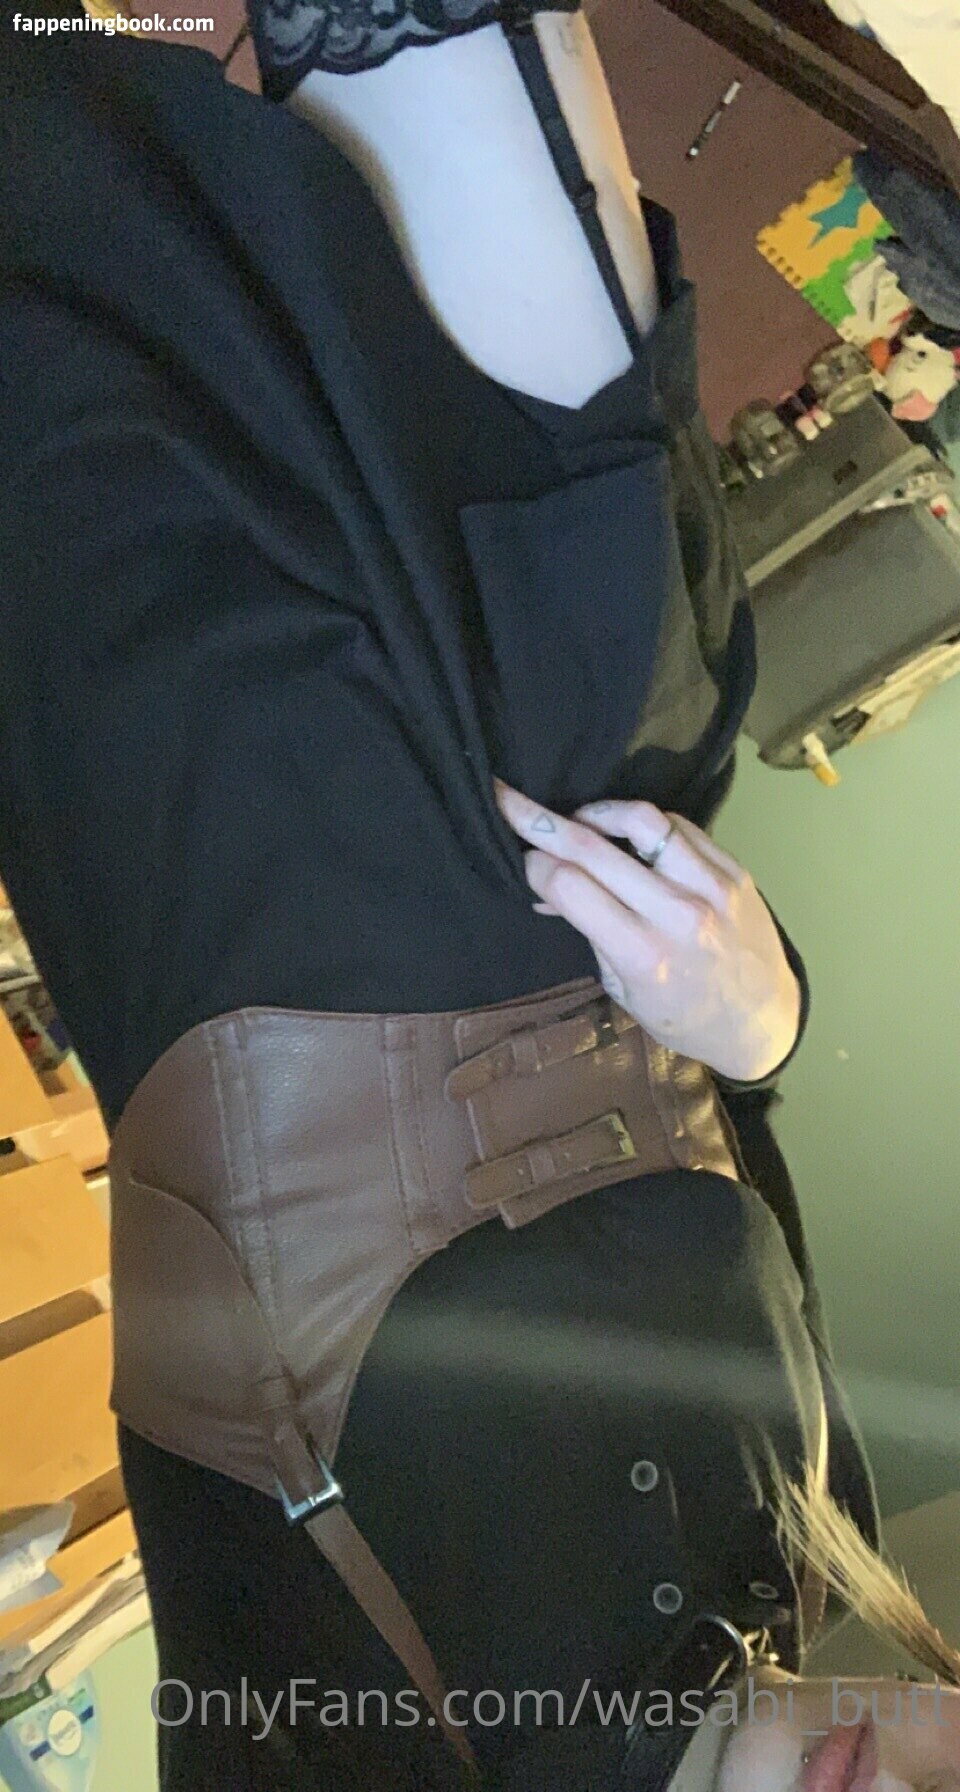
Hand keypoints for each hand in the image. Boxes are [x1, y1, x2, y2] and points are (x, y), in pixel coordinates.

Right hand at [494, 781, 800, 1082]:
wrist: (763, 1021)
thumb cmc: (684, 1017)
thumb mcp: (625, 991)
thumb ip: (590, 934)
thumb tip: (545, 893)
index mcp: (643, 955)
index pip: (570, 886)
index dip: (535, 866)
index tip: (521, 859)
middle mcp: (677, 914)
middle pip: (593, 848)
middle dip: (540, 821)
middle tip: (508, 801)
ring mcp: (710, 887)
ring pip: (641, 820)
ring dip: (597, 813)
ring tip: (577, 820)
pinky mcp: (733, 870)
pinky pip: (678, 826)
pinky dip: (644, 823)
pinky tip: (627, 833)